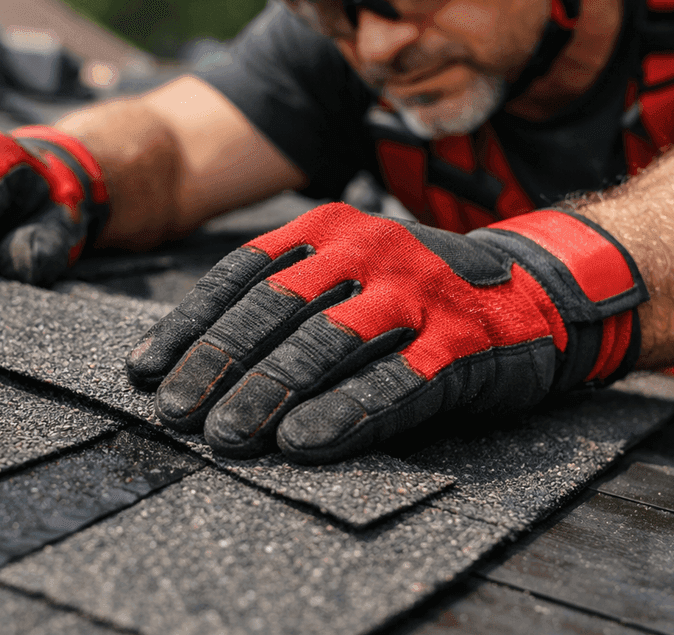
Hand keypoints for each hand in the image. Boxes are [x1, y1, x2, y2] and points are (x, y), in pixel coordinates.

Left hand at [125, 203, 646, 463]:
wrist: (529, 289)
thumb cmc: (410, 291)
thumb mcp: (347, 271)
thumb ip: (286, 300)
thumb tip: (193, 359)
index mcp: (330, 229)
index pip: (241, 276)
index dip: (189, 327)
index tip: (145, 373)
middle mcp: (370, 251)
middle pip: (275, 310)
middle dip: (217, 365)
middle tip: (175, 413)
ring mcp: (416, 295)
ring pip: (326, 344)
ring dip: (268, 392)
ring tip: (224, 435)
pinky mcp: (457, 346)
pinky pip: (392, 383)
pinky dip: (343, 415)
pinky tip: (301, 444)